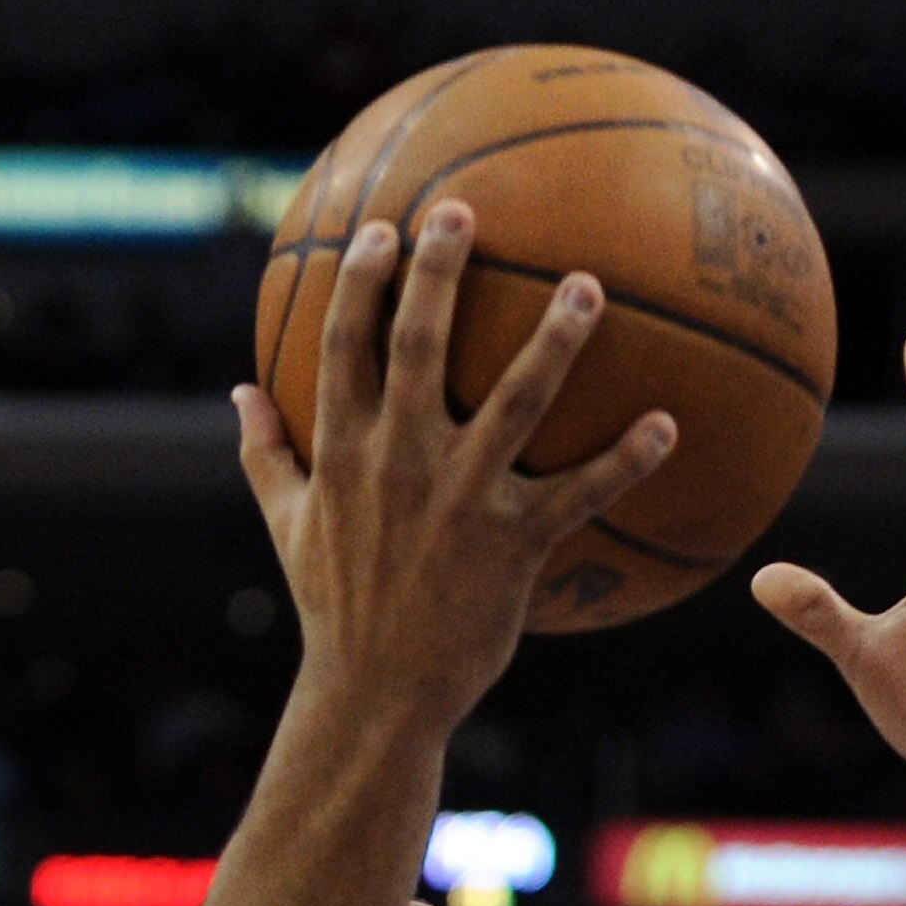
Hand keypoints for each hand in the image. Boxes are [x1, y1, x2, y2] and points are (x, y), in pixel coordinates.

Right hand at [235, 202, 675, 734]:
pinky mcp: (513, 547)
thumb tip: (238, 392)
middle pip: (419, 344)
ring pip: (515, 401)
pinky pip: (578, 494)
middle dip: (440, 271)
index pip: (345, 341)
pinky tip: (667, 425)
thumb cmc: (334, 609)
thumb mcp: (287, 526)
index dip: (364, 277)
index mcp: (342, 450)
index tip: (387, 228)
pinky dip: (626, 462)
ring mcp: (460, 502)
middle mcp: (399, 462)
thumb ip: (264, 453)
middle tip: (468, 209)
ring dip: (555, 341)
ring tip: (587, 288)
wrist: (375, 695)